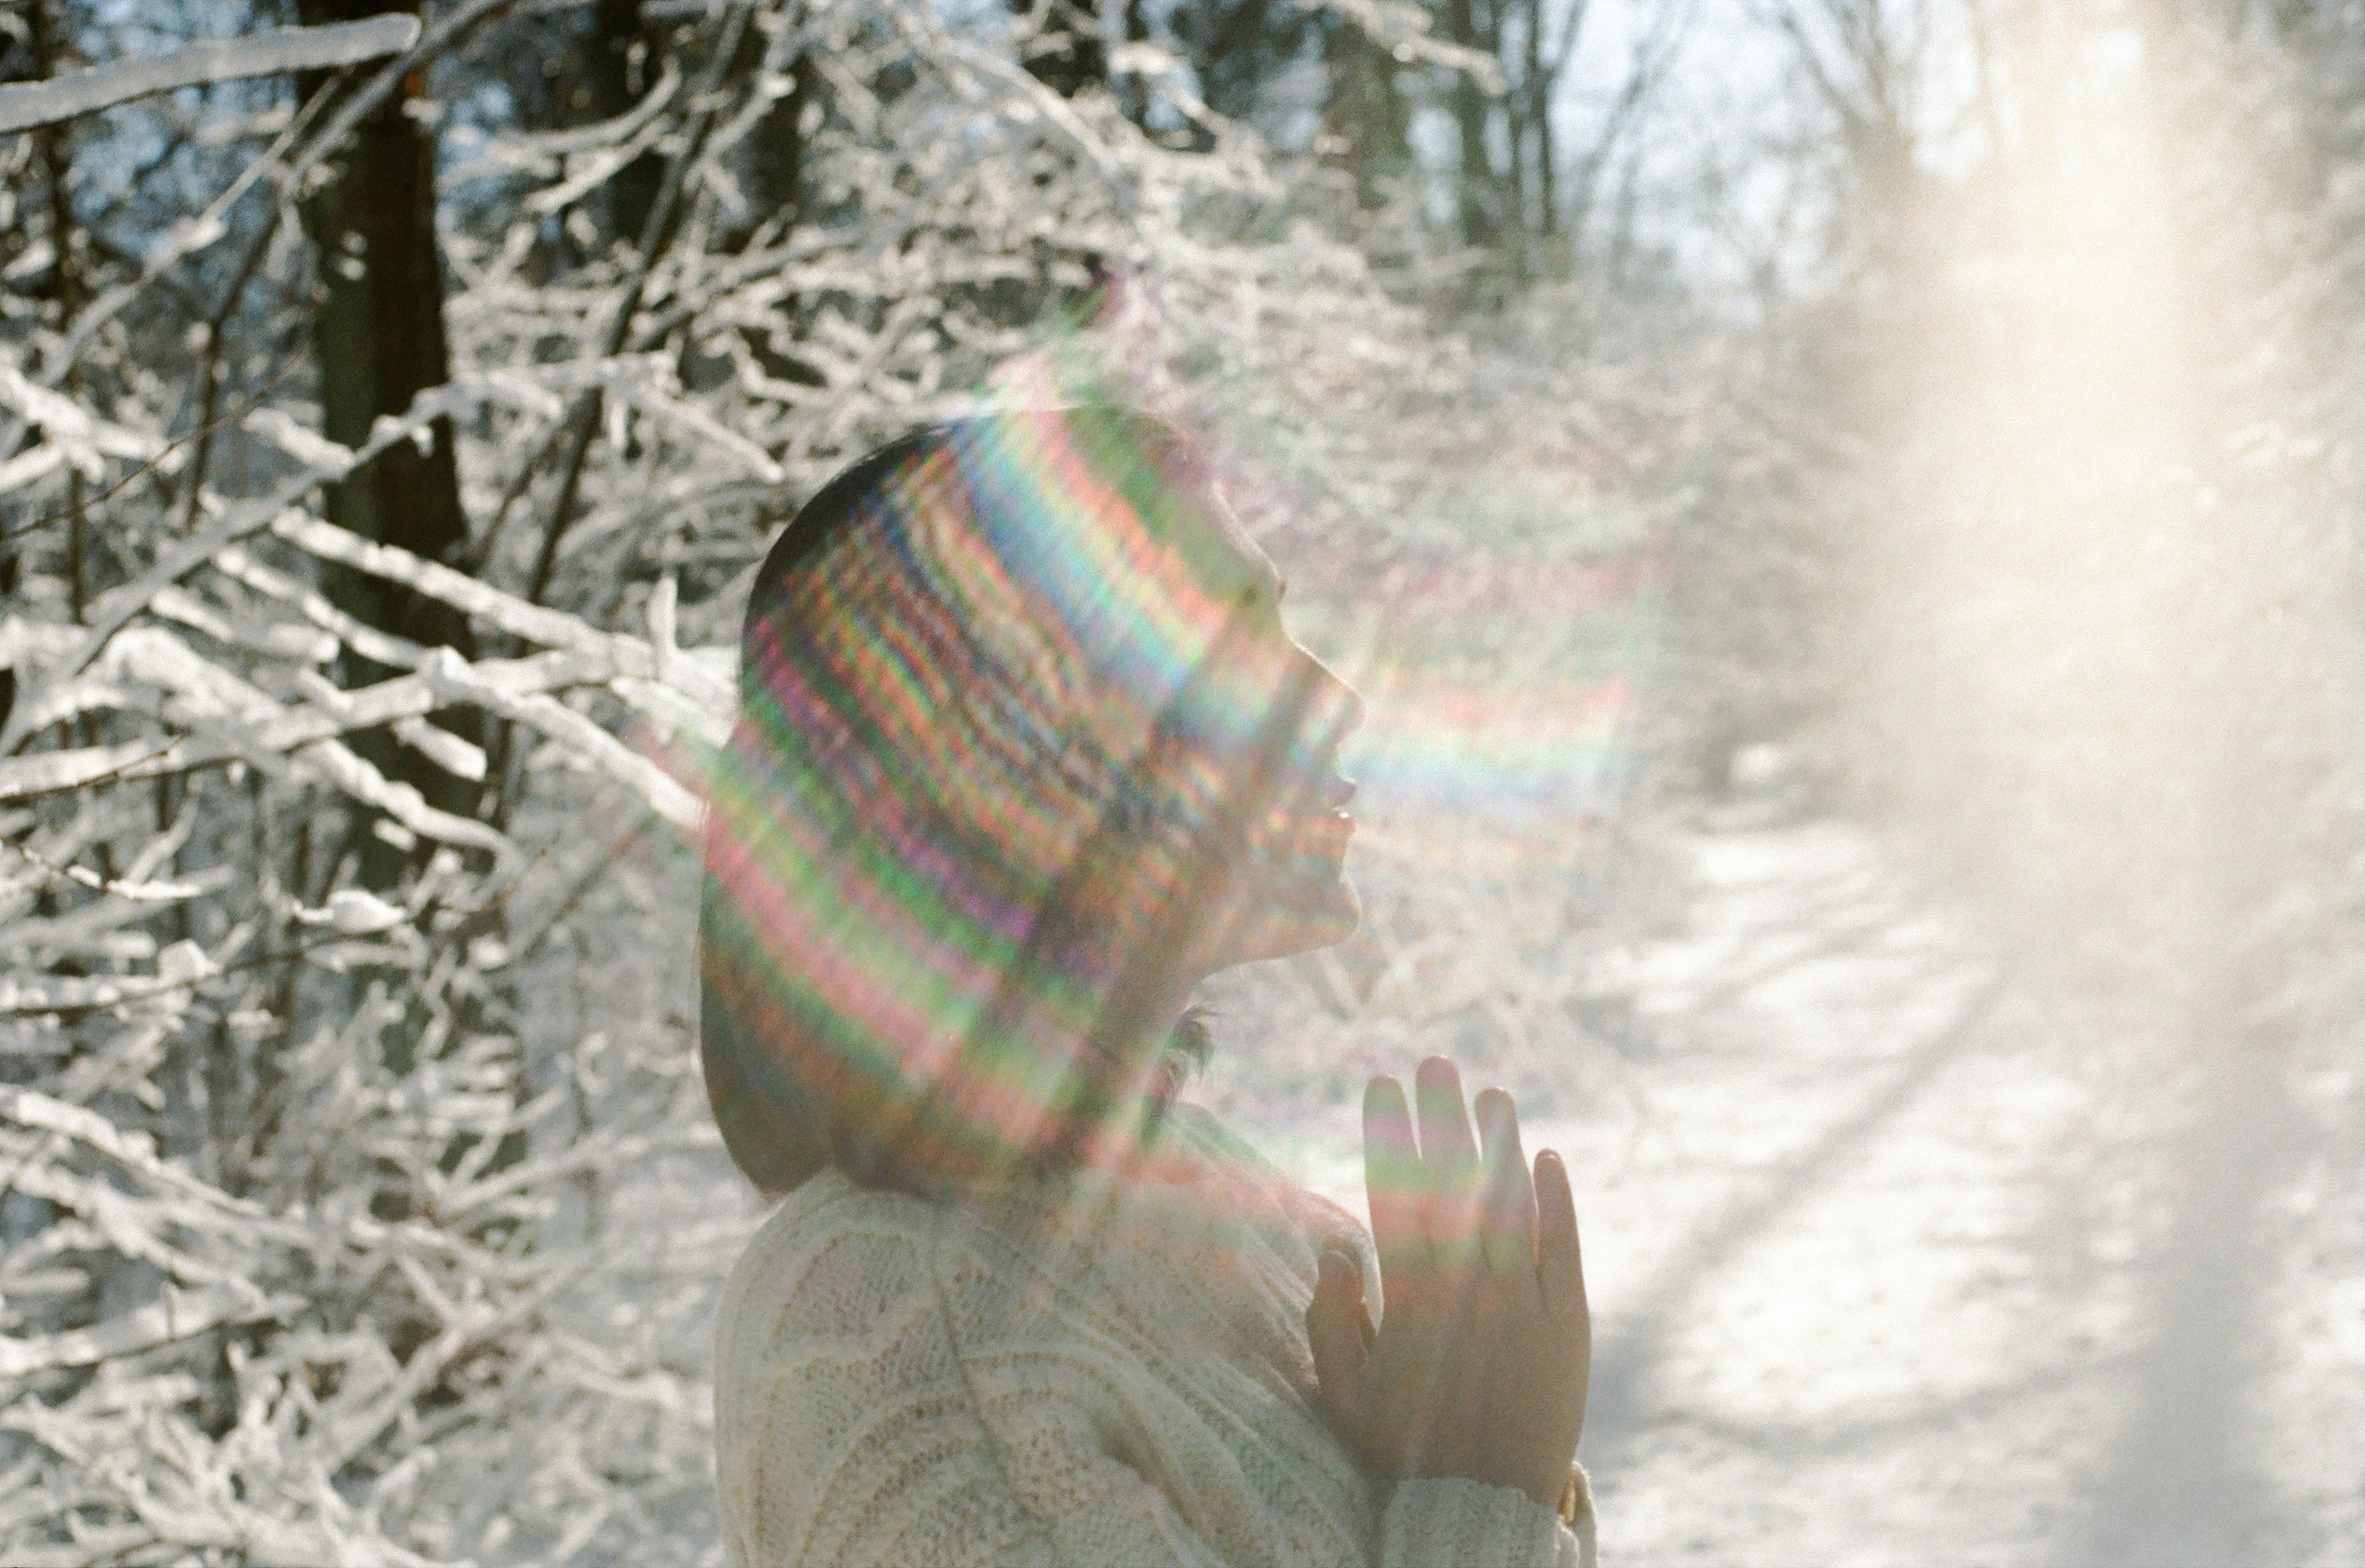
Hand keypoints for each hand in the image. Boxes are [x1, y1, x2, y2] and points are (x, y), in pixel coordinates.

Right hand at [1305, 1057, 1588, 1510]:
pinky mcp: (1568, 1321)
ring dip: (1499, 1143)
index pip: (1395, 1194)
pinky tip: (1547, 1158)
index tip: (1381, 1085)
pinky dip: (1557, 1201)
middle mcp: (1467, 1289)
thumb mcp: (1344, 1390)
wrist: (1484, 1502)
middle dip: (1441, 1117)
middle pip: (1453, 1183)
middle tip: (1435, 1062)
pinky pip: (1564, 1247)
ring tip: (1491, 1094)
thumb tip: (1334, 1245)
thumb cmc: (1405, 1444)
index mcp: (1409, 1298)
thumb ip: (1331, 1316)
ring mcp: (1522, 1302)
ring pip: (1511, 1204)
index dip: (1388, 1134)